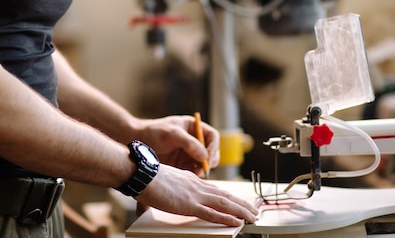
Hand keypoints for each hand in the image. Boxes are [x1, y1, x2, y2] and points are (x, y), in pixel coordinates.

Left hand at [135, 116, 218, 175]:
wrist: (136, 143)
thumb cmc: (153, 132)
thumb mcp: (171, 133)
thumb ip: (189, 143)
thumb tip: (205, 156)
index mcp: (194, 128)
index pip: (212, 136)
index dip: (213, 146)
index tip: (208, 157)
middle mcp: (194, 141)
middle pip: (211, 152)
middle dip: (209, 161)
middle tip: (203, 169)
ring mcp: (189, 154)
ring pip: (204, 164)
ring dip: (202, 170)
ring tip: (195, 174)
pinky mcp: (183, 165)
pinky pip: (194, 172)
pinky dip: (194, 176)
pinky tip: (188, 179)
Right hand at [137, 164, 257, 226]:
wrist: (142, 173)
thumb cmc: (146, 178)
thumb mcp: (162, 183)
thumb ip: (166, 192)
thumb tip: (160, 203)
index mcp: (190, 179)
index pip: (214, 189)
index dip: (228, 196)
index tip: (237, 201)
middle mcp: (196, 185)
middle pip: (224, 195)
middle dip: (240, 203)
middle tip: (253, 210)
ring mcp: (194, 195)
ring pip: (224, 203)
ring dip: (240, 211)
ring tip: (253, 217)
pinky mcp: (189, 205)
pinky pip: (212, 213)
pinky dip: (227, 218)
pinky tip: (237, 222)